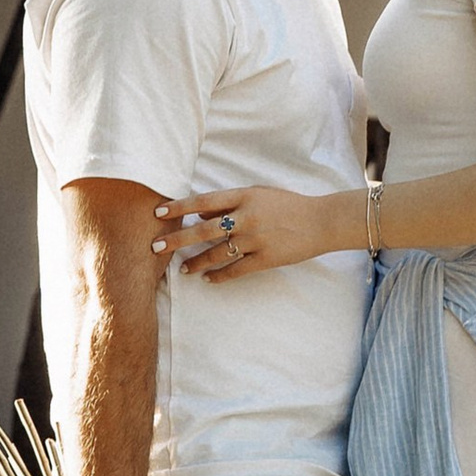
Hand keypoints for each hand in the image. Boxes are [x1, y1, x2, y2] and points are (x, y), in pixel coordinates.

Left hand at [160, 186, 329, 278]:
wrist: (321, 221)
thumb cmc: (288, 205)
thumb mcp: (259, 195)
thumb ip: (230, 204)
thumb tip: (200, 214)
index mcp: (244, 196)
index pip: (204, 201)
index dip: (179, 207)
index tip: (158, 212)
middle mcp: (247, 217)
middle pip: (203, 230)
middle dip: (176, 239)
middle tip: (155, 247)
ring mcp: (256, 239)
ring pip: (217, 253)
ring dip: (196, 262)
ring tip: (182, 270)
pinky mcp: (266, 258)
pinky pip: (236, 270)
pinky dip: (220, 276)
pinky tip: (208, 280)